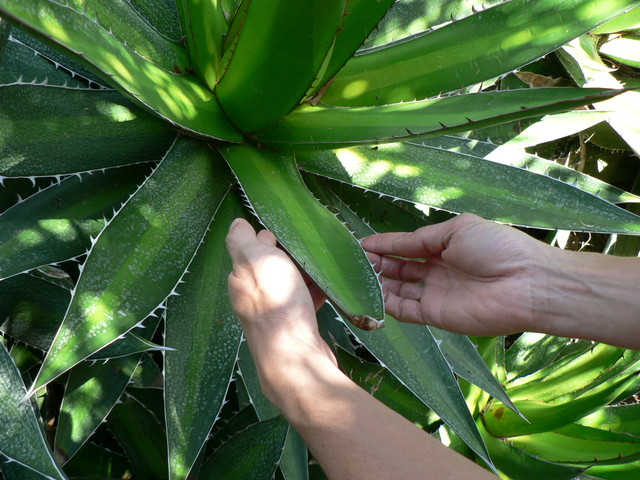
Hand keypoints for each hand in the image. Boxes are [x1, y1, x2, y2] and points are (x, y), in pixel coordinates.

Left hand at [225, 218, 334, 403]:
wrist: (296, 357)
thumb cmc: (276, 303)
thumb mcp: (255, 260)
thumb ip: (243, 240)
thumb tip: (239, 224)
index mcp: (240, 279)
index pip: (248, 249)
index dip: (264, 235)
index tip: (285, 227)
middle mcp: (252, 297)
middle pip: (270, 267)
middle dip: (287, 253)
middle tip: (309, 242)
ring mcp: (273, 314)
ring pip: (289, 284)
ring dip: (304, 271)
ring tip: (323, 260)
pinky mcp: (295, 327)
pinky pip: (305, 302)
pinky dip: (315, 291)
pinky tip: (329, 285)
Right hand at [362, 213, 549, 335]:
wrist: (526, 284)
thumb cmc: (495, 248)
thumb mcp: (458, 230)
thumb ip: (422, 238)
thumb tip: (394, 243)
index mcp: (444, 246)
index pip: (406, 245)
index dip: (383, 244)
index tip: (359, 244)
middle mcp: (437, 270)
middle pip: (399, 267)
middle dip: (377, 262)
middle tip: (354, 261)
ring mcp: (436, 294)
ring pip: (399, 288)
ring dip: (378, 282)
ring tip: (357, 275)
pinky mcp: (436, 316)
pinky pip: (406, 310)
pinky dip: (387, 304)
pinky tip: (371, 295)